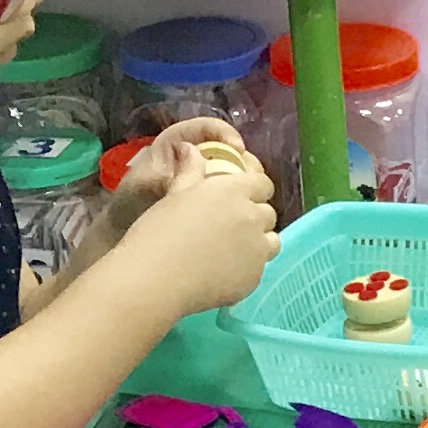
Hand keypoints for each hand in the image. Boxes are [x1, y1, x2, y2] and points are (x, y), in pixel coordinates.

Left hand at [103, 115, 261, 231]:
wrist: (126, 232)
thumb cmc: (131, 203)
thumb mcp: (144, 188)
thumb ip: (167, 180)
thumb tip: (193, 179)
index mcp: (177, 143)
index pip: (207, 128)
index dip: (225, 133)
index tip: (238, 149)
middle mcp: (197, 158)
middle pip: (230, 150)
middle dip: (244, 161)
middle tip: (252, 177)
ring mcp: (208, 180)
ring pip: (238, 173)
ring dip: (248, 182)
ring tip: (253, 197)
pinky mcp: (215, 201)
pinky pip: (236, 195)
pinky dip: (244, 201)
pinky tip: (248, 212)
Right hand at [111, 138, 277, 313]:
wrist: (155, 279)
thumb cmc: (157, 231)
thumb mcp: (173, 194)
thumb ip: (190, 171)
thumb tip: (191, 149)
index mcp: (233, 191)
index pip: (262, 184)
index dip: (253, 190)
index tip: (239, 198)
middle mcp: (251, 217)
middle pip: (268, 213)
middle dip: (254, 217)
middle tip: (230, 227)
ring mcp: (257, 249)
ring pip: (272, 242)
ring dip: (259, 242)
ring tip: (233, 250)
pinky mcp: (254, 278)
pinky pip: (260, 268)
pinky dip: (248, 267)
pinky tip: (224, 272)